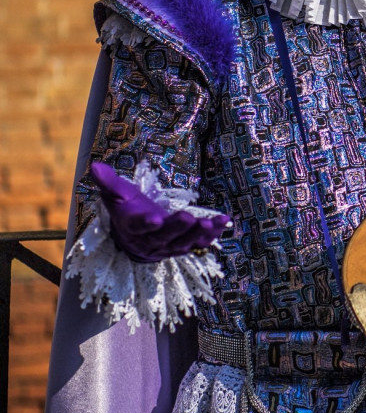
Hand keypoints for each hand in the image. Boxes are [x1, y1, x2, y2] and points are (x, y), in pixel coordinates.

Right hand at [90, 162, 229, 261]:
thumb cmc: (127, 210)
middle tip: (189, 217)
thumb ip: (109, 182)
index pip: (138, 227)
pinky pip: (198, 243)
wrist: (133, 238)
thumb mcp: (117, 195)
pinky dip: (212, 235)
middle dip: (178, 228)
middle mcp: (151, 241)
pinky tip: (223, 222)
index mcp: (133, 227)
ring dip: (199, 234)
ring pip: (184, 243)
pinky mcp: (182, 246)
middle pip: (165, 236)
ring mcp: (168, 246)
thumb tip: (94, 165)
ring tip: (212, 222)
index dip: (146, 224)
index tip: (155, 219)